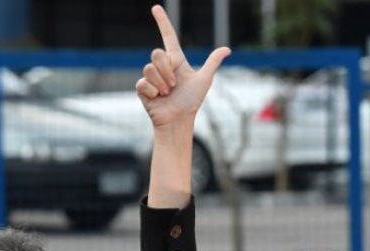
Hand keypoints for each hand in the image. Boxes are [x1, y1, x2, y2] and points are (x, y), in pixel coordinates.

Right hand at [136, 5, 229, 130]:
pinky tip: (158, 99)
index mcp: (176, 61)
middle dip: (166, 71)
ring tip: (167, 93)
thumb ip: (212, 62)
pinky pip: (143, 82)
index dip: (162, 22)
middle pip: (157, 54)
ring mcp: (151, 77)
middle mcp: (163, 67)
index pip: (168, 37)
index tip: (155, 8)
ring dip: (161, 83)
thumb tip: (227, 49)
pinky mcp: (142, 87)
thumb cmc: (191, 102)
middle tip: (174, 86)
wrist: (178, 120)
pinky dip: (153, 91)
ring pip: (149, 67)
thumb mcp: (204, 80)